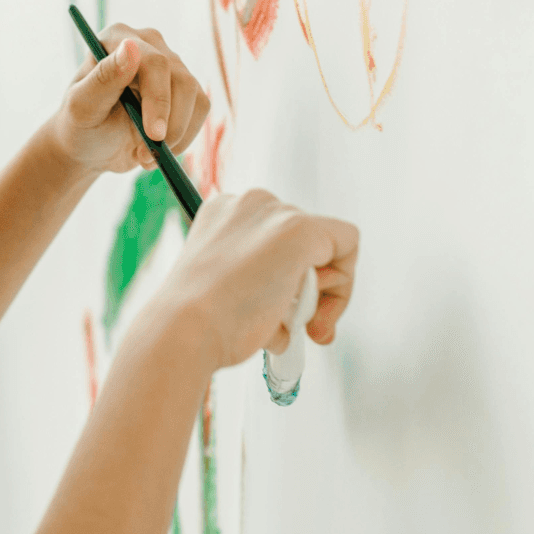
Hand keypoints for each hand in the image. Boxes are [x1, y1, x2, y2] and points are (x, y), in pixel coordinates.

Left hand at [47, 24, 211, 175]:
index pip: (153, 61)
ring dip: (175, 135)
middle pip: (181, 79)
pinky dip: (184, 137)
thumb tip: (131, 48)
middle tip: (145, 155)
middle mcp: (148, 44)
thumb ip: (104, 78)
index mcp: (118, 38)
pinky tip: (158, 150)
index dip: (158, 99)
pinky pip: (201, 109)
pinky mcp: (185, 88)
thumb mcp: (82, 107)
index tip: (153, 134)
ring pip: (195, 96)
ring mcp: (170, 64)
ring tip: (144, 155)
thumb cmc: (80, 124)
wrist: (90, 145)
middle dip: (169, 125)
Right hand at [140, 189, 358, 371]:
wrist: (185, 329)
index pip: (276, 238)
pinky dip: (342, 284)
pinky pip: (348, 243)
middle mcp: (249, 203)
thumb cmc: (198, 324)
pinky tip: (315, 312)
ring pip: (328, 246)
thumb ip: (260, 284)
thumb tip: (300, 307)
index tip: (282, 311)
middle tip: (302, 328)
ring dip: (321, 293)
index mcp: (223, 214)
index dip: (289, 277)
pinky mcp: (301, 230)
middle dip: (310, 288)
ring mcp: (276, 214)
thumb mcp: (225, 291)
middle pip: (305, 240)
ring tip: (290, 324)